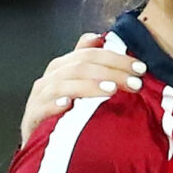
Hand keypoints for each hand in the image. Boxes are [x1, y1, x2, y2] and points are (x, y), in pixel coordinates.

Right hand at [20, 33, 145, 144]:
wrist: (39, 136)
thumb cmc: (61, 107)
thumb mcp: (76, 82)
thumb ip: (87, 60)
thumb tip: (100, 37)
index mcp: (63, 66)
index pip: (90, 55)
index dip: (116, 58)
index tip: (140, 68)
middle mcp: (50, 78)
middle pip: (80, 67)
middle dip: (110, 73)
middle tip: (135, 83)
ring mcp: (40, 97)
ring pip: (62, 85)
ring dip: (88, 86)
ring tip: (111, 90)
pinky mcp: (33, 117)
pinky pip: (42, 108)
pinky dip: (54, 105)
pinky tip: (69, 105)